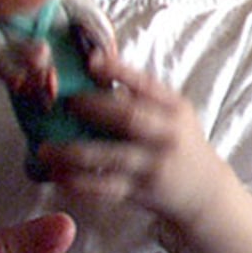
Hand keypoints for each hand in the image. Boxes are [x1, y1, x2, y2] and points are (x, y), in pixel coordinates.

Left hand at [37, 48, 219, 221]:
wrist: (206, 192)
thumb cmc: (181, 145)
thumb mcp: (175, 115)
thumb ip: (145, 98)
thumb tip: (97, 72)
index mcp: (175, 109)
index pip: (146, 84)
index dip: (118, 70)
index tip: (91, 60)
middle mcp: (167, 135)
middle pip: (127, 117)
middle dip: (91, 108)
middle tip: (63, 103)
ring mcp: (155, 165)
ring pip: (110, 157)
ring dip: (73, 152)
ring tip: (45, 149)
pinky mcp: (143, 192)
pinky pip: (105, 189)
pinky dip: (79, 183)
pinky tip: (58, 177)